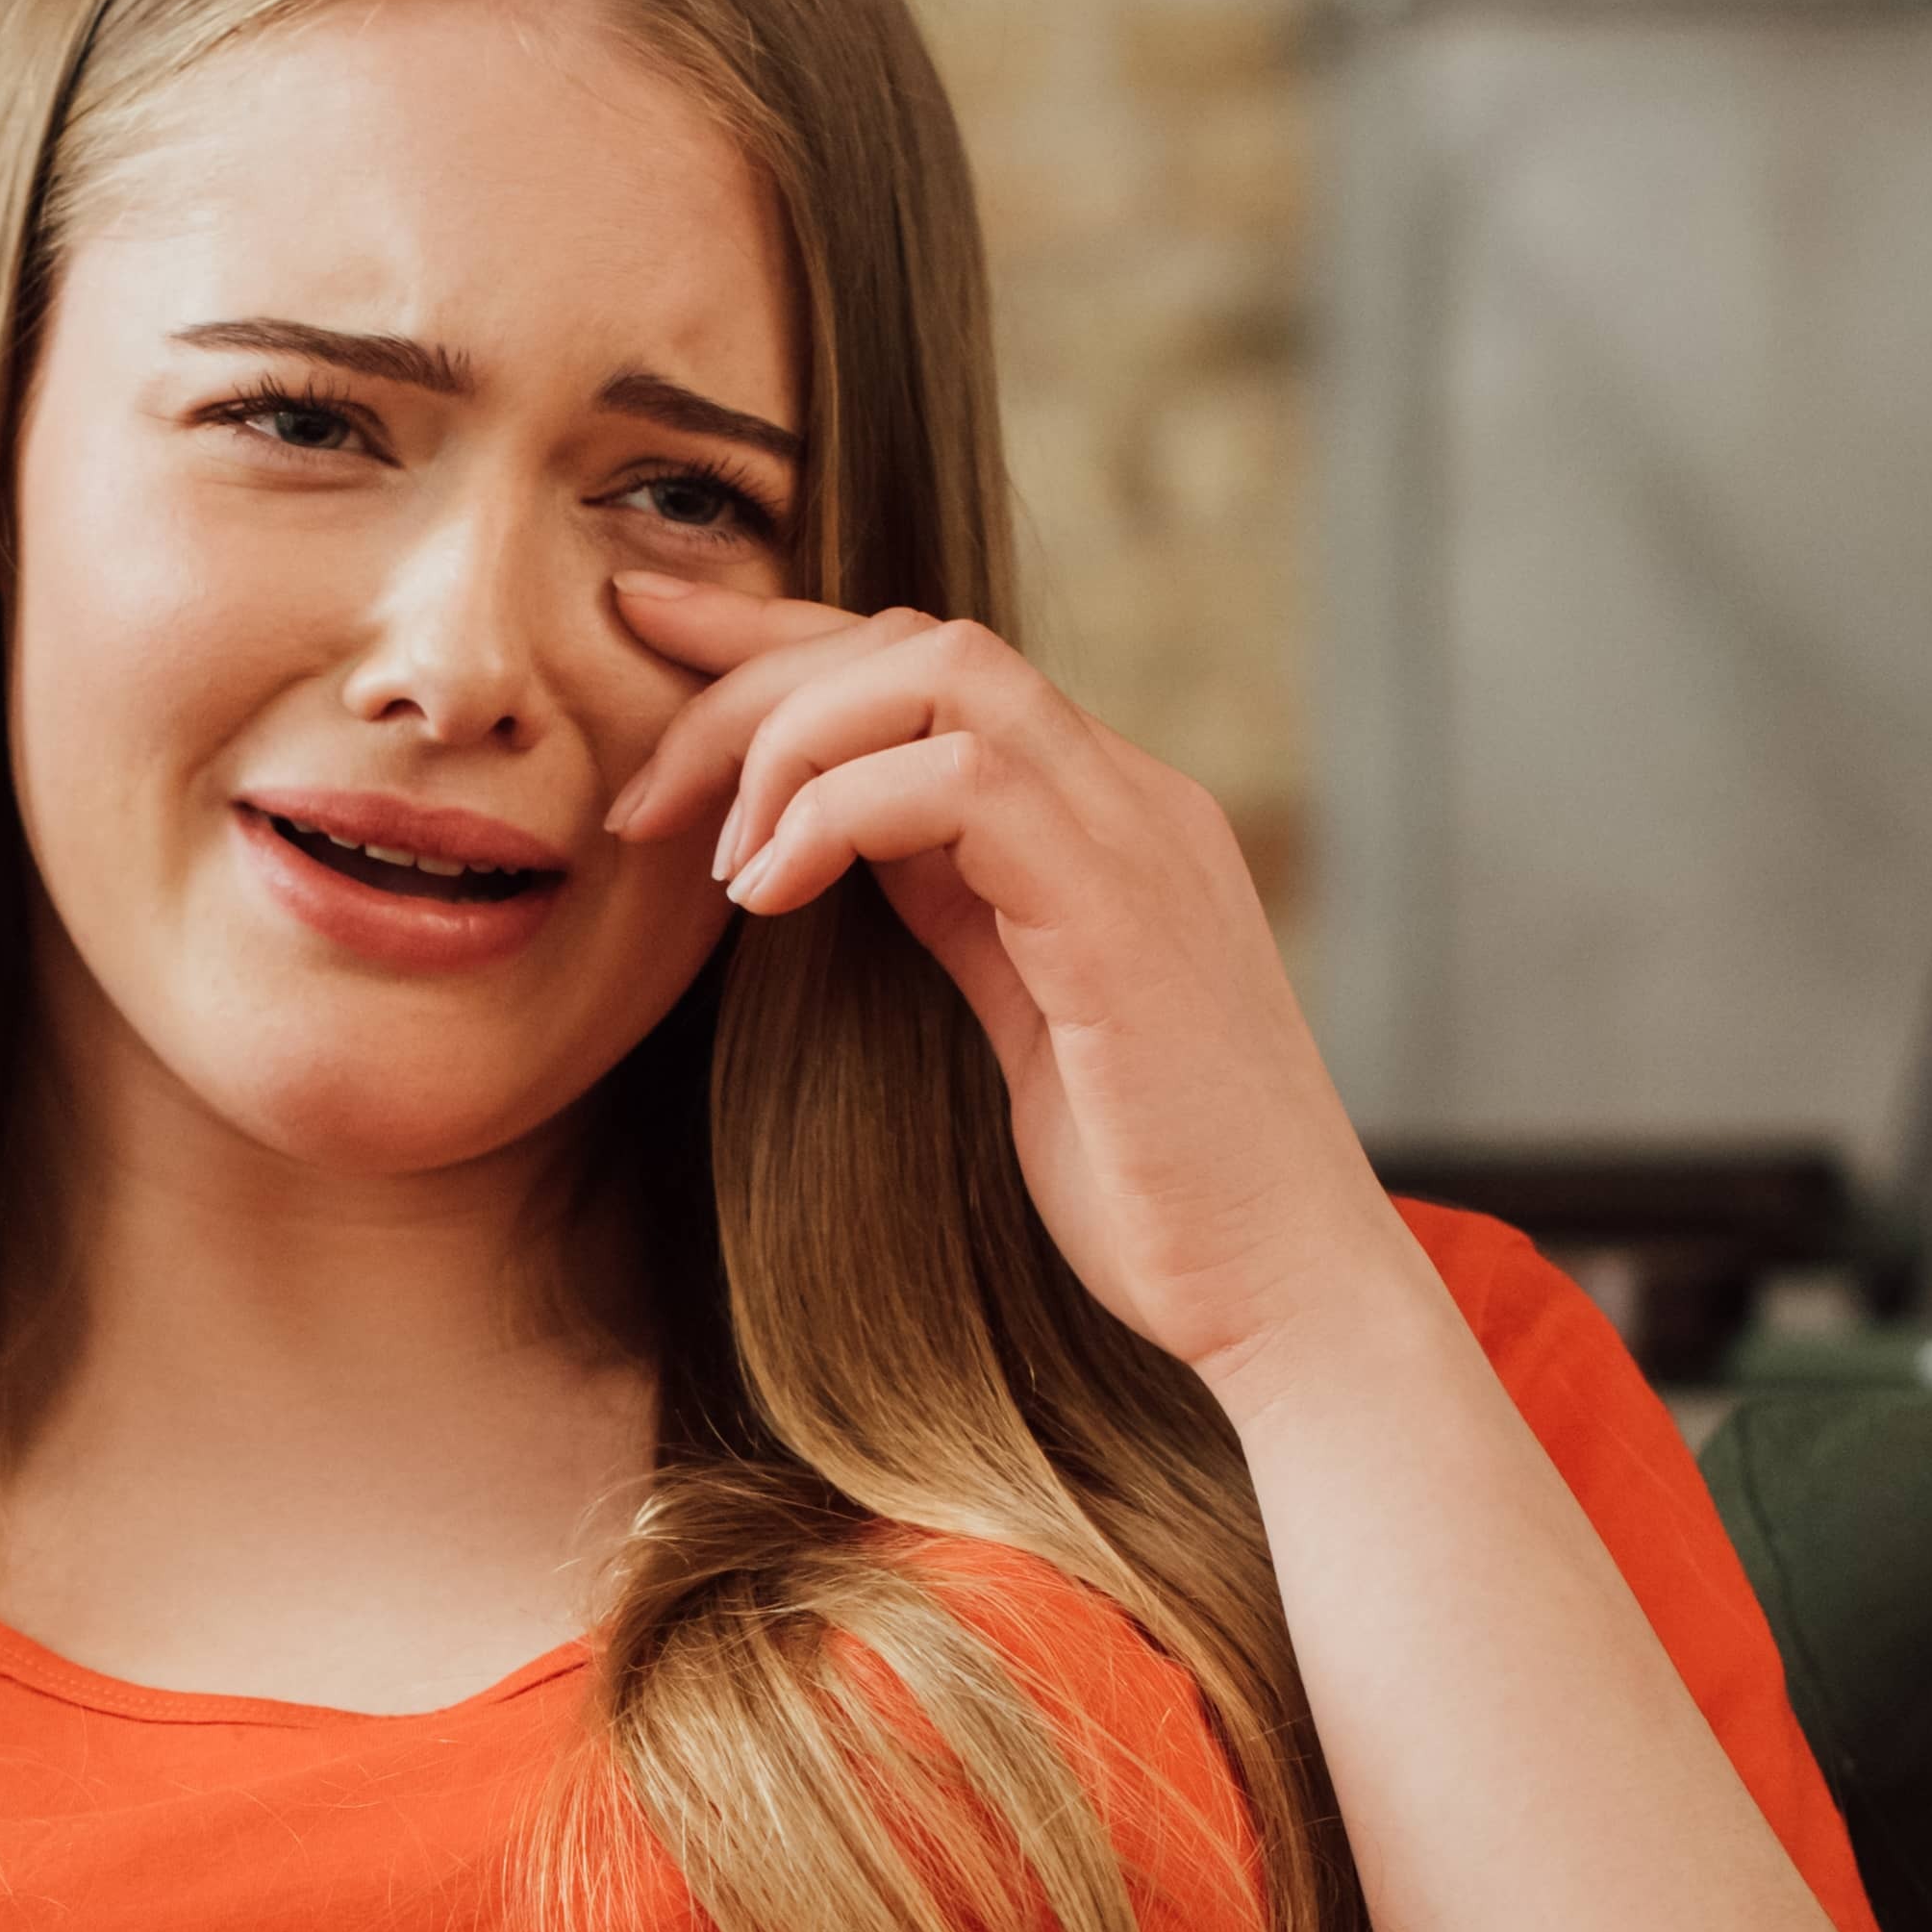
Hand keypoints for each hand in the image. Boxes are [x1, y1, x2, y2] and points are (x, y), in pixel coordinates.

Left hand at [602, 572, 1426, 1393]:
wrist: (1289, 1294)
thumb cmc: (1157, 1192)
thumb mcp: (1030, 1022)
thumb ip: (966, 913)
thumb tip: (857, 849)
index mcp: (1106, 819)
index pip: (933, 669)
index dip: (783, 640)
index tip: (652, 636)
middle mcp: (1132, 799)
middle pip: (918, 641)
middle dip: (752, 682)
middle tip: (641, 797)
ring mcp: (1137, 842)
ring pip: (942, 672)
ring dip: (790, 743)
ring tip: (718, 865)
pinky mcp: (1119, 912)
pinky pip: (960, 784)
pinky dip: (836, 814)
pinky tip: (770, 896)